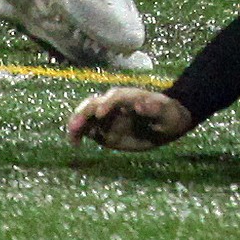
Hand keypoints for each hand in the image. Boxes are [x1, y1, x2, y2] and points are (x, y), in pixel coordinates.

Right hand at [67, 86, 192, 150]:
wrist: (166, 124)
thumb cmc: (168, 116)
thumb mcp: (167, 114)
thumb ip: (155, 109)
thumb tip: (142, 104)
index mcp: (131, 97)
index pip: (116, 96)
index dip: (107, 103)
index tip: (100, 114)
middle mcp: (116, 104)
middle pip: (96, 102)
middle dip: (84, 112)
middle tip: (76, 127)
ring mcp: (108, 116)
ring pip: (88, 114)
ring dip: (77, 122)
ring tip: (72, 137)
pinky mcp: (105, 129)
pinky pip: (89, 128)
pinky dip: (80, 133)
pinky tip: (75, 143)